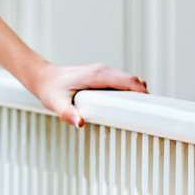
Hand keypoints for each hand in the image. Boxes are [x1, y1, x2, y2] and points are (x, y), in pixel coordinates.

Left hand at [27, 61, 147, 127]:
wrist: (42, 77)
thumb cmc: (50, 89)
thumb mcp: (57, 103)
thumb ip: (68, 114)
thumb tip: (80, 123)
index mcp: (98, 75)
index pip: (130, 82)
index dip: (143, 95)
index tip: (151, 109)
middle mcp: (103, 71)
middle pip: (134, 82)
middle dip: (142, 97)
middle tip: (147, 117)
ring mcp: (103, 73)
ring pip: (129, 82)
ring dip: (136, 96)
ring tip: (138, 114)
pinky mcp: (101, 77)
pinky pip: (121, 84)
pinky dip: (128, 94)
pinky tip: (125, 108)